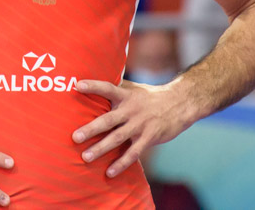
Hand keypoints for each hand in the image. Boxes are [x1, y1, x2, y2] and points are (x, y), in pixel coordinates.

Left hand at [72, 79, 189, 177]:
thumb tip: (95, 82)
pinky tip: (109, 172)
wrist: (179, 104)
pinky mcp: (149, 138)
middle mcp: (131, 109)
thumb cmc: (150, 97)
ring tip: (85, 157)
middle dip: (91, 129)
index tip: (77, 86)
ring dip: (101, 148)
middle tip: (75, 137)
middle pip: (108, 119)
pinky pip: (133, 153)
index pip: (107, 88)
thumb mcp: (134, 89)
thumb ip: (117, 88)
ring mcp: (140, 125)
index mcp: (126, 95)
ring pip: (117, 138)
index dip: (93, 86)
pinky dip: (121, 163)